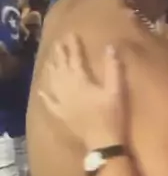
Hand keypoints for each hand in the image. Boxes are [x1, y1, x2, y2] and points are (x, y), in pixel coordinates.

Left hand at [40, 35, 126, 149]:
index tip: (71, 34)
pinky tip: (42, 90)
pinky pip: (50, 103)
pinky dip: (45, 95)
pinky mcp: (61, 114)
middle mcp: (67, 88)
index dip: (73, 46)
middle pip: (61, 67)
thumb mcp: (116, 90)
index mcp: (81, 80)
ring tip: (50, 59)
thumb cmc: (112, 115)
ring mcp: (62, 102)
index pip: (75, 58)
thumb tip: (110, 47)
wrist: (103, 142)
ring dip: (51, 68)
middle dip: (59, 54)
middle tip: (58, 43)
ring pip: (53, 81)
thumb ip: (113, 68)